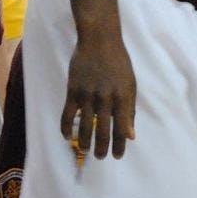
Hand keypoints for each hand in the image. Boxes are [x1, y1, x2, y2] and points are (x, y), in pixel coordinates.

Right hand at [60, 35, 135, 159]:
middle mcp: (106, 98)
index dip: (119, 145)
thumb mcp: (130, 84)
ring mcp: (88, 94)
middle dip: (102, 149)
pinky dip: (66, 128)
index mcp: (123, 97)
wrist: (99, 39)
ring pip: (85, 127)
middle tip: (101, 157)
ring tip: (86, 150)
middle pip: (103, 131)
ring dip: (85, 142)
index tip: (117, 156)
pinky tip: (67, 137)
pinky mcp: (73, 90)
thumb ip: (129, 110)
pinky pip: (68, 114)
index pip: (121, 129)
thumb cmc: (118, 62)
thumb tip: (130, 135)